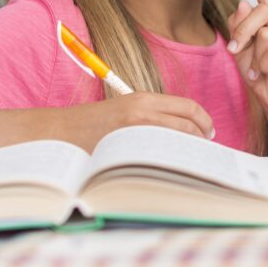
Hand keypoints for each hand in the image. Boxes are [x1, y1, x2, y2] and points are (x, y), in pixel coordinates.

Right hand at [66, 92, 214, 150]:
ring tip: (191, 159)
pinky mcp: (126, 152)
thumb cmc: (92, 123)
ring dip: (189, 150)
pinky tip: (171, 168)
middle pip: (188, 125)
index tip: (208, 131)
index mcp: (143, 98)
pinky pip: (159, 158)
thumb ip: (152, 114)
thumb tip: (185, 129)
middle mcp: (142, 112)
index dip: (204, 120)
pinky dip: (170, 162)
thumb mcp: (124, 108)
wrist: (59, 132)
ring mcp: (135, 133)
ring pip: (177, 141)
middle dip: (201, 137)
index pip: (188, 107)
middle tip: (205, 148)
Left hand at [226, 0, 267, 118]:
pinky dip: (264, 64)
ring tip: (262, 67)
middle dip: (242, 34)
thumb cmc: (260, 73)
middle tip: (238, 51)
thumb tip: (243, 6)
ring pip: (264, 34)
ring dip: (255, 56)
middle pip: (258, 13)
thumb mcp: (241, 48)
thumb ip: (239, 27)